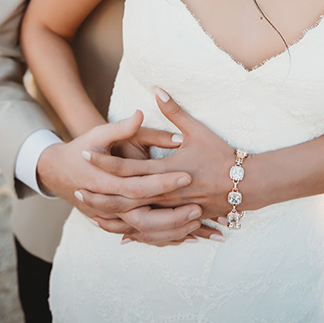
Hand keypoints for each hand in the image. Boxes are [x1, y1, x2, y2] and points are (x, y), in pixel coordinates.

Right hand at [37, 111, 203, 242]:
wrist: (58, 170)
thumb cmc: (83, 147)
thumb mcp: (100, 133)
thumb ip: (123, 127)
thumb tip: (141, 114)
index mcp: (103, 182)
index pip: (137, 186)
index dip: (162, 183)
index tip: (186, 175)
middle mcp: (107, 205)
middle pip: (143, 217)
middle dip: (171, 215)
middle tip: (198, 209)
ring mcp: (110, 218)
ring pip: (143, 232)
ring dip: (170, 232)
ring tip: (196, 223)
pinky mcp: (115, 223)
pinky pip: (140, 236)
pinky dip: (161, 239)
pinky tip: (183, 237)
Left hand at [88, 92, 234, 221]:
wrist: (246, 184)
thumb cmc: (221, 155)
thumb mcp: (197, 130)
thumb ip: (174, 111)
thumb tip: (158, 90)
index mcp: (167, 170)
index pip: (128, 168)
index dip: (105, 161)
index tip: (86, 154)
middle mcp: (167, 194)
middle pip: (125, 198)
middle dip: (99, 196)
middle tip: (76, 191)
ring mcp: (173, 211)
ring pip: (136, 219)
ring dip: (112, 218)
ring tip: (90, 215)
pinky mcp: (180, 221)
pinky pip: (153, 232)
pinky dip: (135, 234)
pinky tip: (121, 235)